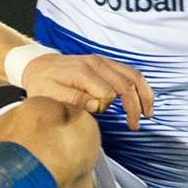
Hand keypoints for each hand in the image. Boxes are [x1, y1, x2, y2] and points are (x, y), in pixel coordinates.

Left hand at [22, 53, 152, 128]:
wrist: (40, 65)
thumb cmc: (43, 83)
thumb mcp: (49, 94)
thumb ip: (72, 99)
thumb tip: (97, 106)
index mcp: (82, 72)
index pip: (106, 93)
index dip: (106, 107)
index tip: (99, 115)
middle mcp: (96, 63)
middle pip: (125, 84)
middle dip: (134, 106)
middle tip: (135, 126)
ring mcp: (104, 61)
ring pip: (133, 76)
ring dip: (144, 95)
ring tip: (148, 114)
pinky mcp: (108, 63)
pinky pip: (131, 72)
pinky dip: (141, 87)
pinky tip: (144, 101)